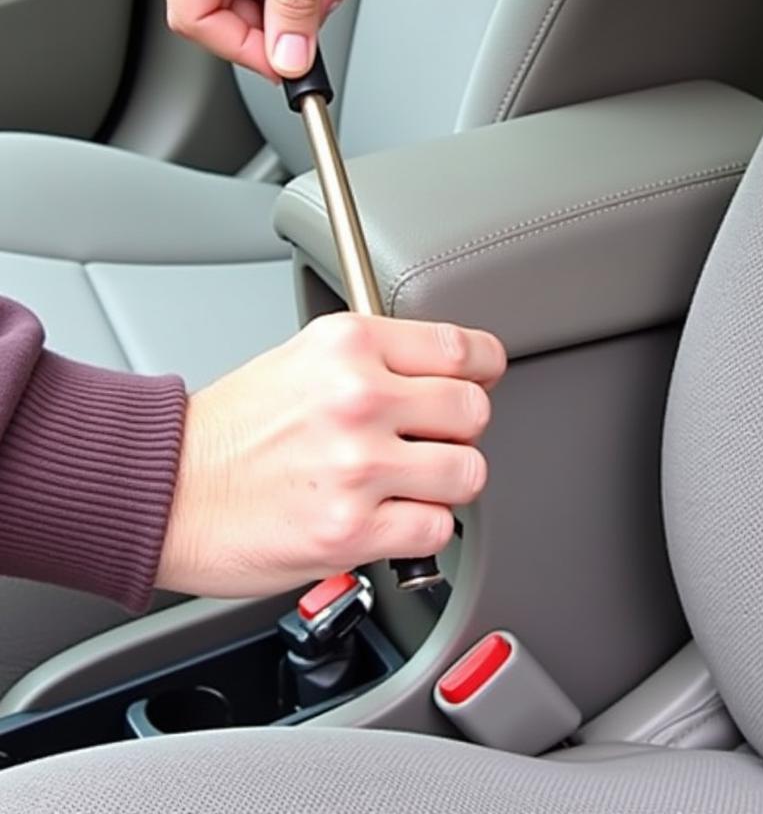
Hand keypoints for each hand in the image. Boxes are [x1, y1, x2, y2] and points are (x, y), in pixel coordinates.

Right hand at [156, 314, 506, 597]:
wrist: (165, 488)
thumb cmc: (231, 428)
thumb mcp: (305, 358)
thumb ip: (378, 359)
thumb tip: (450, 373)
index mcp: (349, 345)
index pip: (461, 348)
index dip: (485, 367)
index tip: (484, 378)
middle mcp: (358, 397)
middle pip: (474, 411)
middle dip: (459, 430)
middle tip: (429, 440)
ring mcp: (358, 466)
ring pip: (467, 473)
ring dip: (444, 483)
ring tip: (406, 483)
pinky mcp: (351, 529)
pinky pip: (436, 529)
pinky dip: (419, 529)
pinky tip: (385, 517)